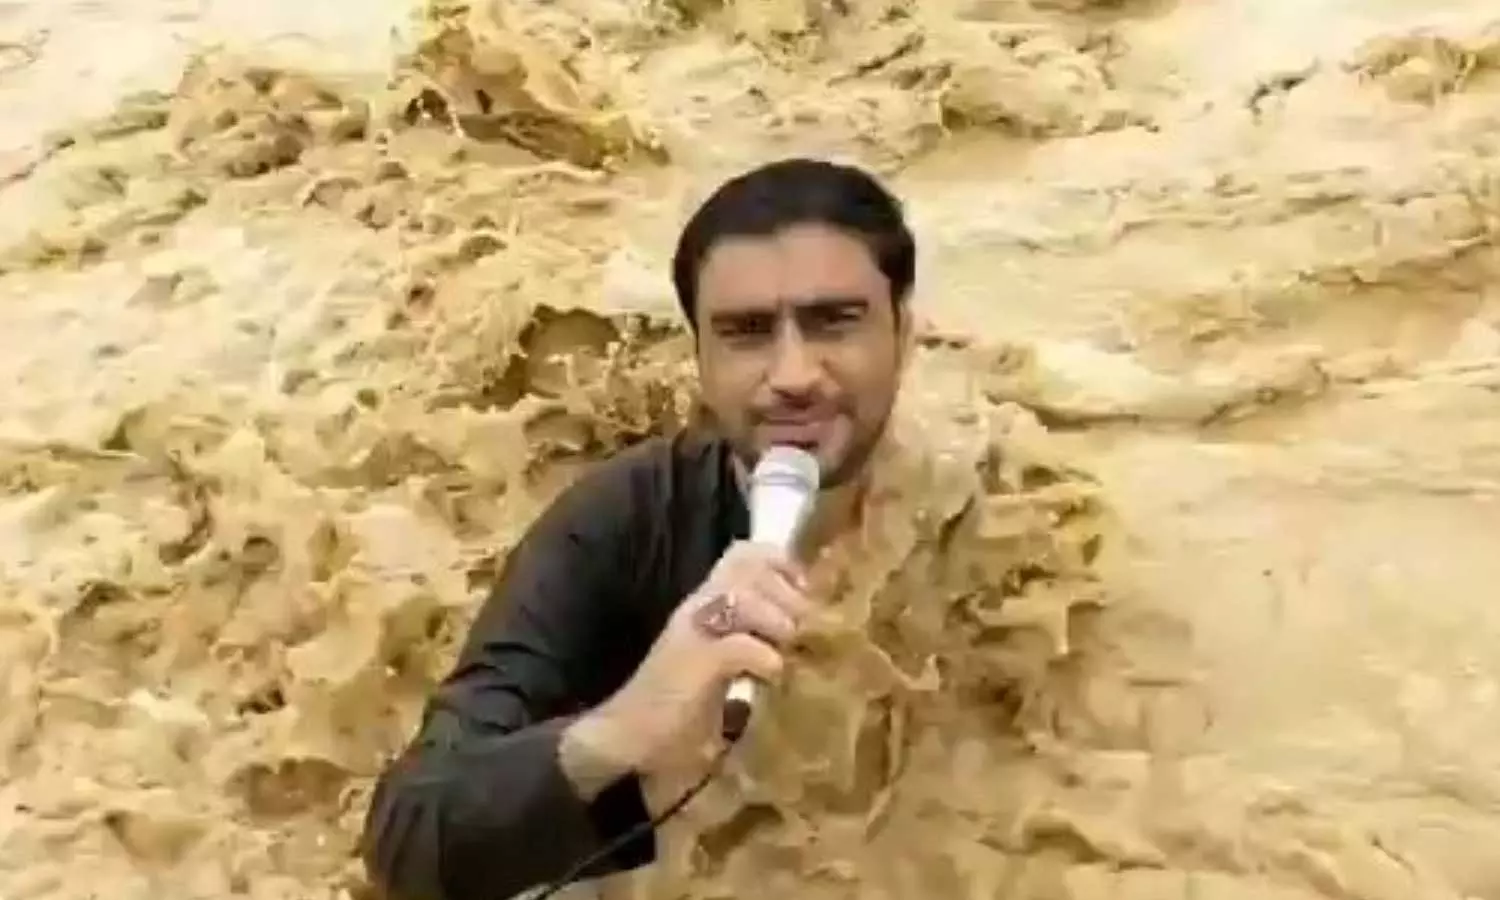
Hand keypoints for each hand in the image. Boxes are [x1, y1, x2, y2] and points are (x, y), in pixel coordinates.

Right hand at [564, 541, 809, 780]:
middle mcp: (698, 607)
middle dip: (788, 593)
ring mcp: (692, 631)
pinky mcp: (691, 661)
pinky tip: (771, 676)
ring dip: (778, 620)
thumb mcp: (721, 672)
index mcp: (705, 605)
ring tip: (788, 647)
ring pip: (744, 596)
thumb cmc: (675, 712)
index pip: (744, 555)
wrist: (625, 739)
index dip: (782, 564)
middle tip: (804, 628)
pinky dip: (765, 658)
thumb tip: (797, 657)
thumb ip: (751, 653)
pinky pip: (739, 646)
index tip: (806, 594)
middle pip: (749, 565)